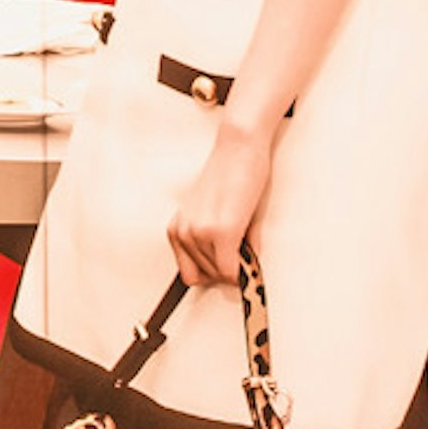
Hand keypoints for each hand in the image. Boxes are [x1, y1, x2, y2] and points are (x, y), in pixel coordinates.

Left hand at [166, 115, 275, 292]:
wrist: (238, 150)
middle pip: (206, 278)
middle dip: (227, 269)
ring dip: (237, 265)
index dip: (213, 272)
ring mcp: (200, 234)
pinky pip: (232, 271)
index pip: (190, 274)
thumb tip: (237, 271)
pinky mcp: (223, 232)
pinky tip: (250, 248)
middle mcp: (183, 233)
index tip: (229, 265)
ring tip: (245, 237)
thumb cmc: (230, 177)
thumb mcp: (218, 217)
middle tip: (241, 249)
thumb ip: (221, 246)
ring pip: (221, 275)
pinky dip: (245, 269)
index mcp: (177, 230)